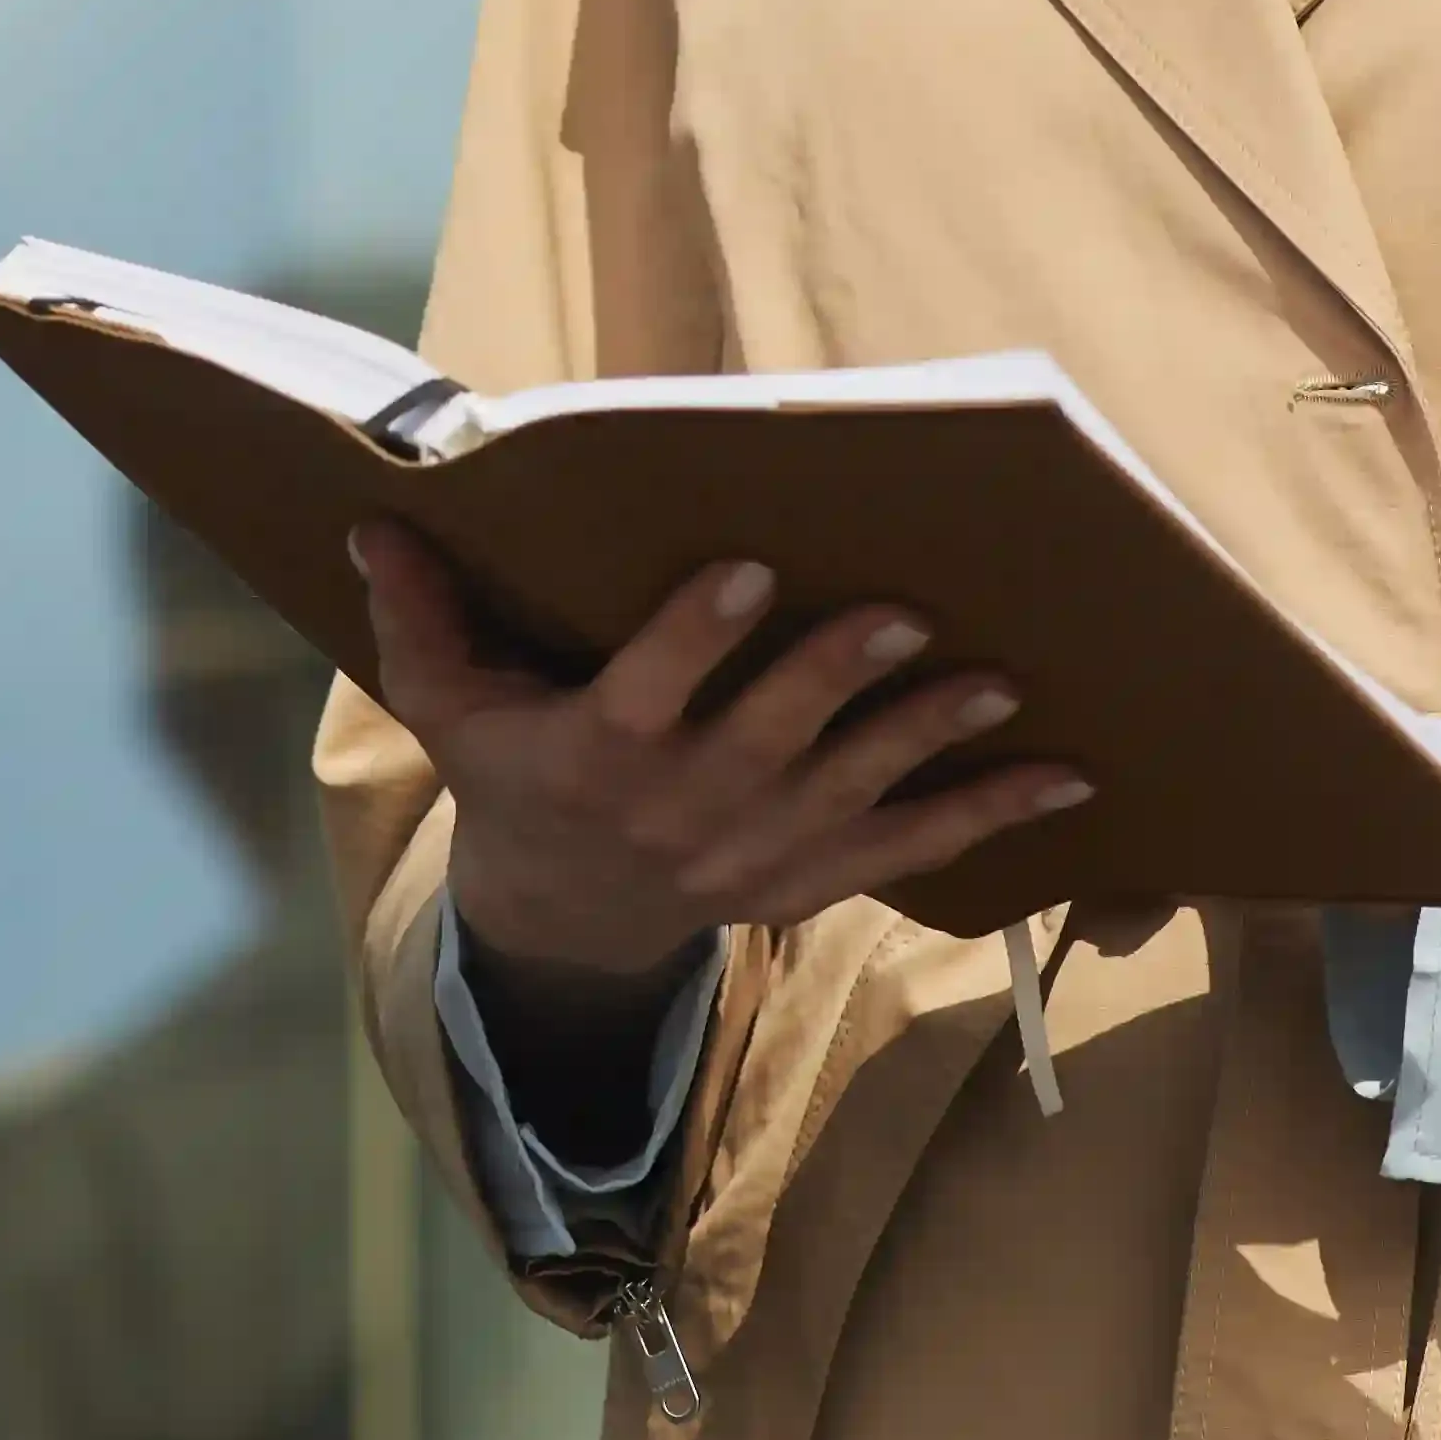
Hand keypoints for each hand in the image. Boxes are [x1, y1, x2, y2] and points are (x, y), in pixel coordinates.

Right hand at [347, 522, 1084, 1021]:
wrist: (564, 918)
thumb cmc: (510, 775)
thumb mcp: (447, 706)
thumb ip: (418, 619)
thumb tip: (373, 521)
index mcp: (597, 755)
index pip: (648, 692)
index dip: (697, 633)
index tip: (750, 566)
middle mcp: (682, 810)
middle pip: (768, 739)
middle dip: (837, 678)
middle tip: (905, 611)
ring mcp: (755, 852)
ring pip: (853, 790)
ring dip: (929, 738)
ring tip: (999, 681)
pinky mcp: (812, 879)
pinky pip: (910, 849)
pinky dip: (990, 817)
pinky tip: (1067, 779)